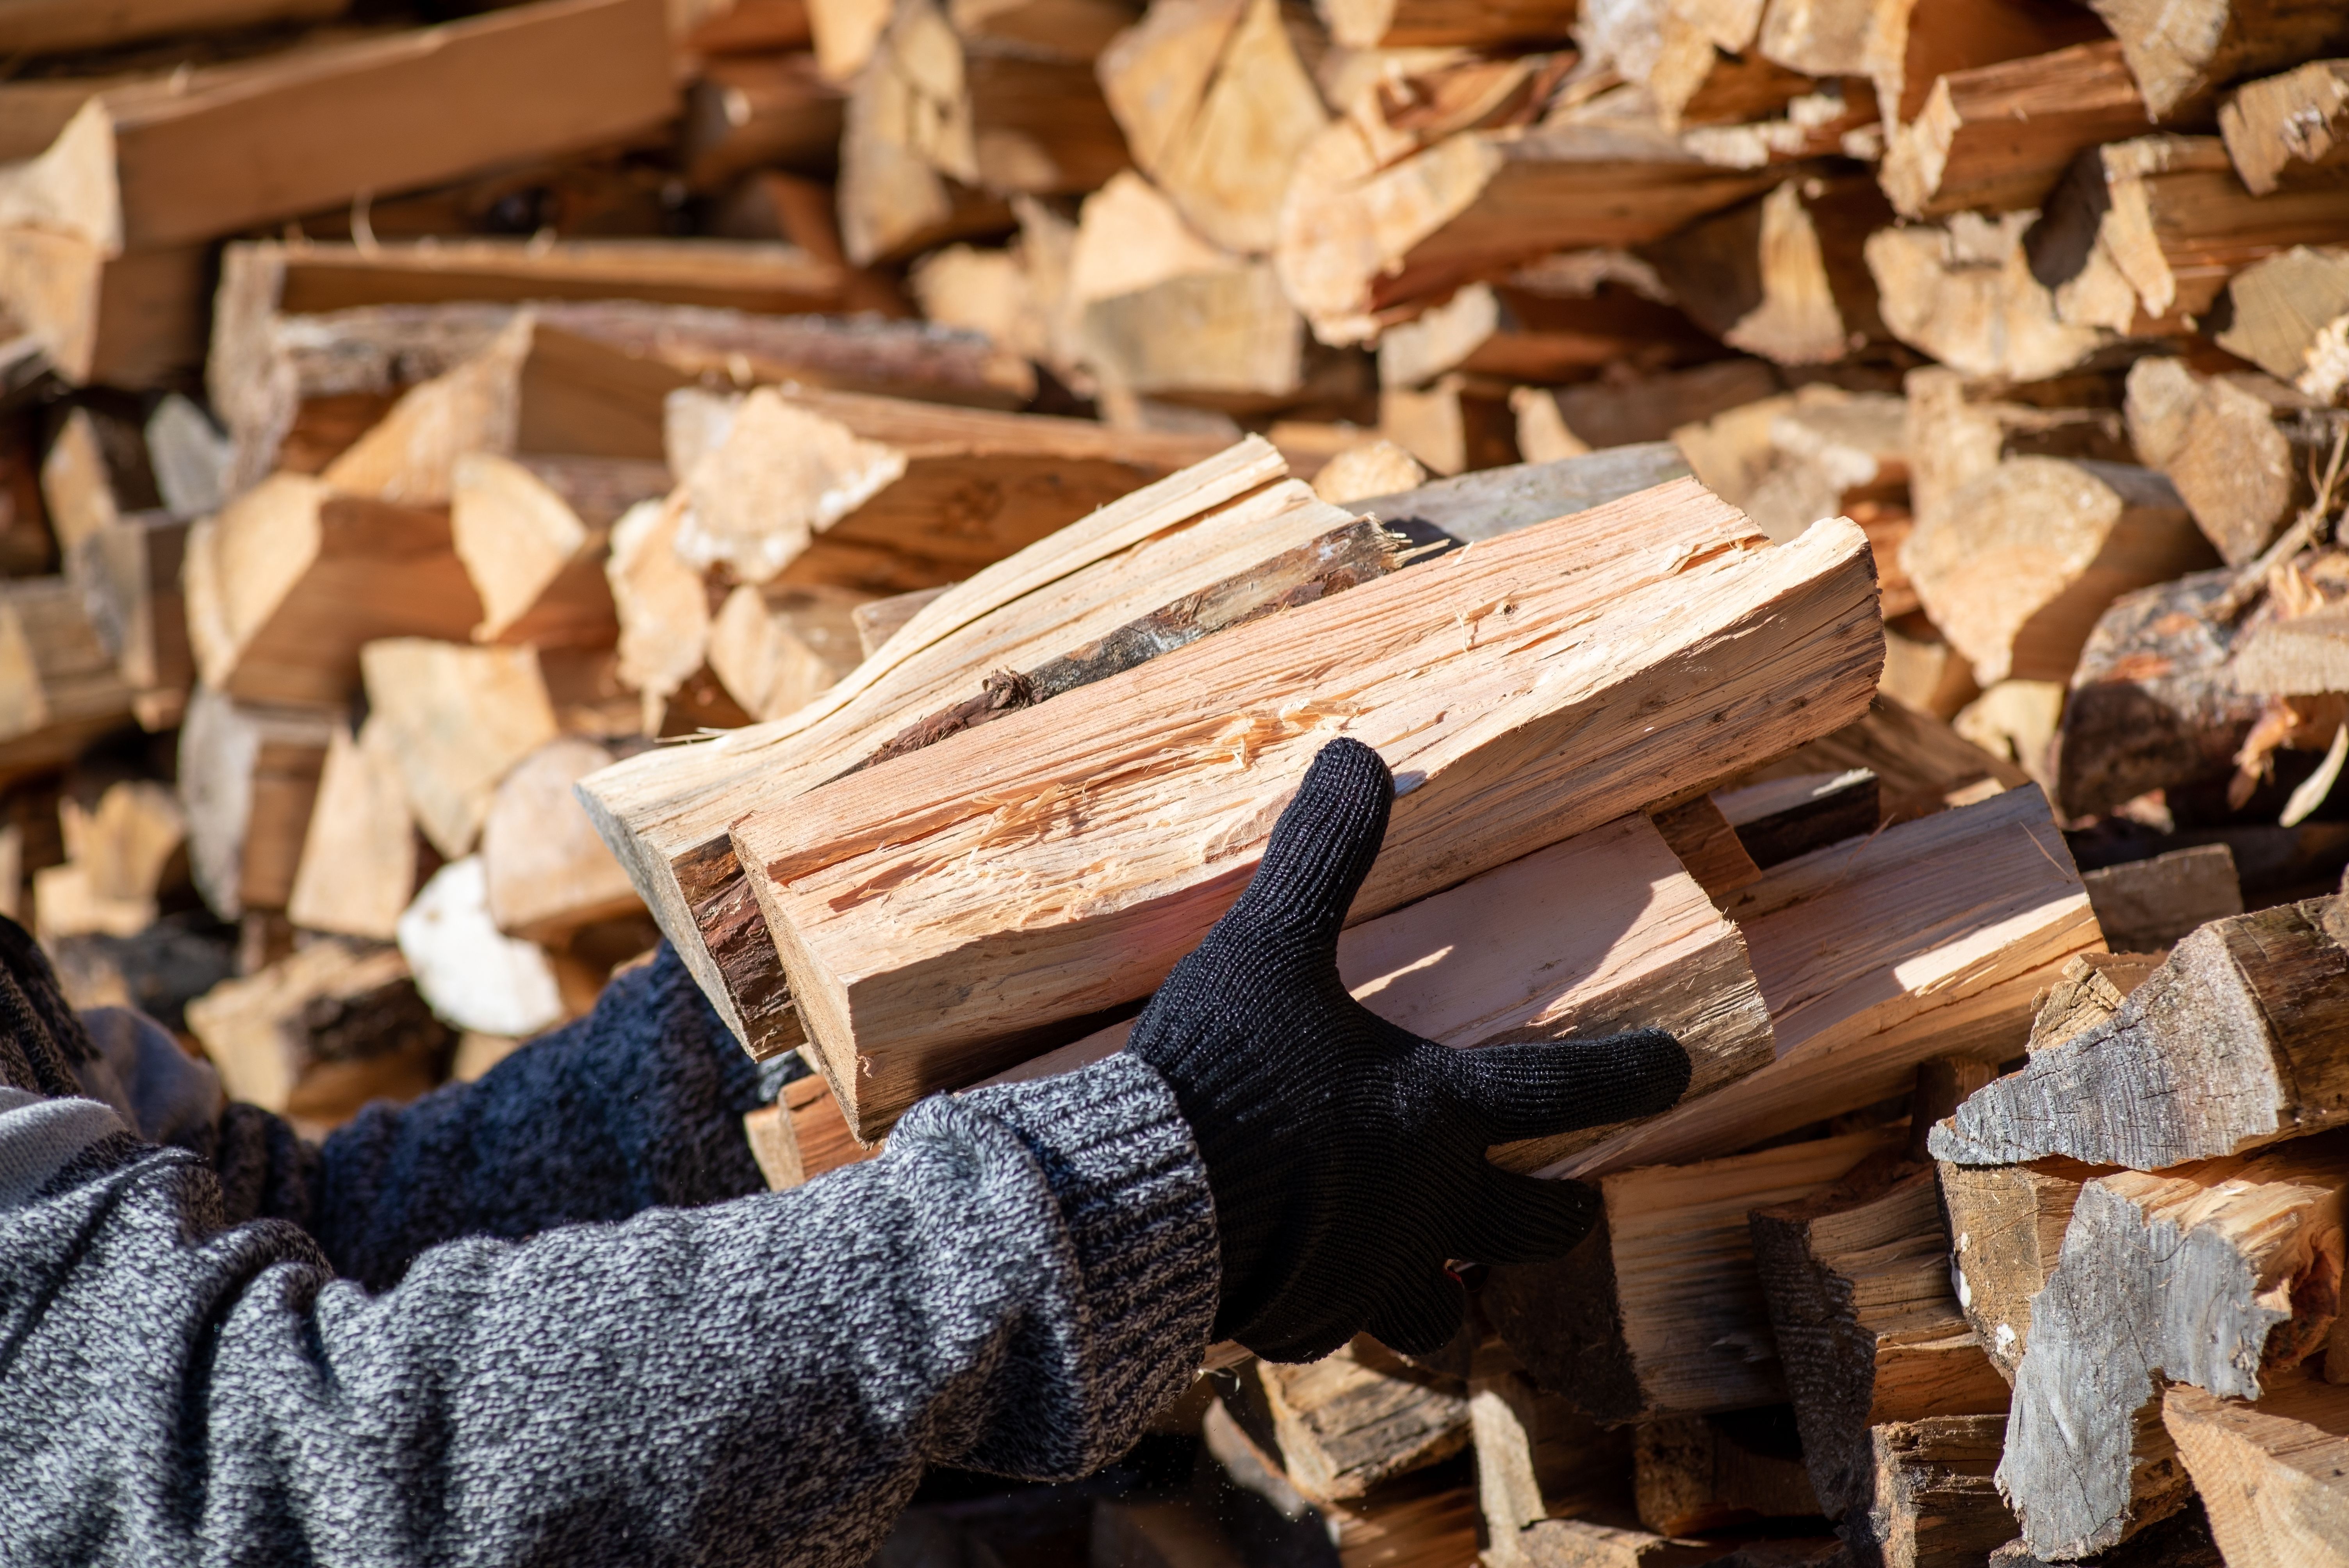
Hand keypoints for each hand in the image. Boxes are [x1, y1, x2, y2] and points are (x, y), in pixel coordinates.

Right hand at [1125, 738, 1691, 1362]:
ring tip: (1441, 1273)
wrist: (1150, 1205)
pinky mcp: (1305, 1321)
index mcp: (1434, 1111)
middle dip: (1561, 1219)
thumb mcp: (1269, 945)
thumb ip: (1321, 854)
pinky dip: (1333, 1309)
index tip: (1682, 1068)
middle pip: (1537, 1232)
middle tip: (1572, 1208)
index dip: (1633, 1074)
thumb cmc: (1223, 1071)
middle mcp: (1426, 1205)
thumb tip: (1357, 753)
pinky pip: (1338, 1329)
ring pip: (1447, 1313)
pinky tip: (1305, 1284)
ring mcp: (1369, 1277)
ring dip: (1451, 1291)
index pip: (1565, 1087)